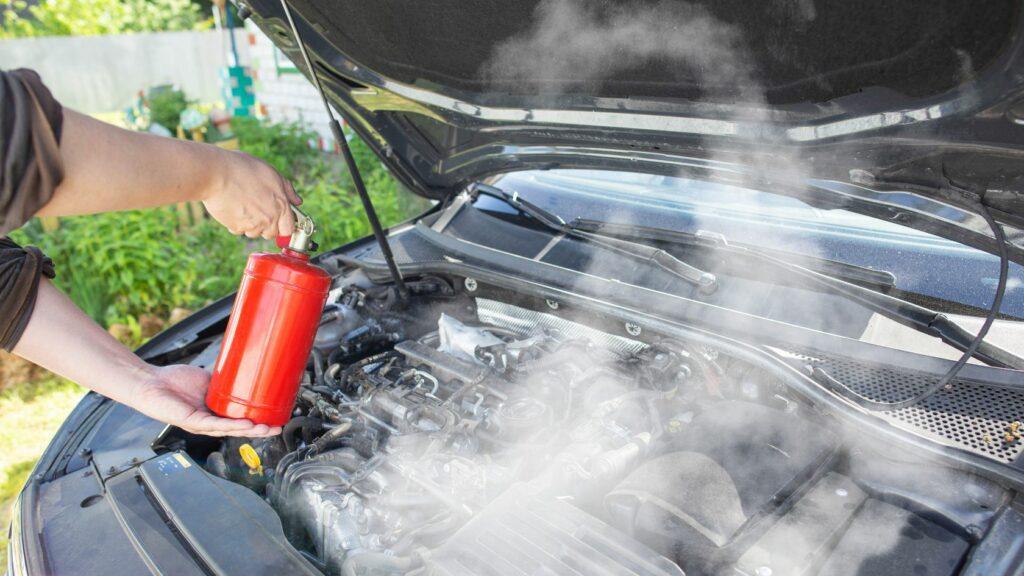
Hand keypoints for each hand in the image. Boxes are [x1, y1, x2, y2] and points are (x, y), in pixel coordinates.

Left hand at [129, 364, 281, 436]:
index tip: (275, 418)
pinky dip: (231, 426)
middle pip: (238, 429)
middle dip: (259, 431)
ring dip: (249, 431)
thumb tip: (242, 370)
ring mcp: (200, 423)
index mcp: (214, 412)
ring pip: (229, 430)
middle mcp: (208, 421)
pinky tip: (244, 425)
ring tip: (267, 429)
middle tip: (277, 428)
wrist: (150, 383)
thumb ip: (223, 380)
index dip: (257, 422)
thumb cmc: (172, 381)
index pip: (239, 420)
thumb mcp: (206, 380)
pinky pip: (214, 425)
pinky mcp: (192, 421)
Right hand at [203, 150, 302, 239]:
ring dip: (251, 224)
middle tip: (258, 210)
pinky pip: (238, 230)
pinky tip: (233, 208)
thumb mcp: (271, 173)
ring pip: (254, 233)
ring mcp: (252, 225)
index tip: (279, 222)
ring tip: (243, 206)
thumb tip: (297, 202)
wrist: (216, 173)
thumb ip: (287, 190)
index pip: (289, 228)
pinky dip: (236, 223)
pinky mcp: (236, 227)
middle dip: (267, 226)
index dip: (284, 225)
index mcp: (281, 205)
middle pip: (271, 233)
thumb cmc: (243, 169)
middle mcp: (269, 218)